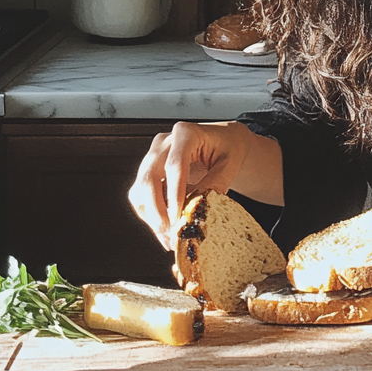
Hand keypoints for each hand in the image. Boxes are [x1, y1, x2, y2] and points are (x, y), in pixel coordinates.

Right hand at [127, 120, 257, 250]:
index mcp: (186, 133)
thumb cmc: (228, 147)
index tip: (177, 217)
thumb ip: (217, 181)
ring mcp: (153, 156)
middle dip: (157, 210)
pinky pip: (141, 197)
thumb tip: (201, 206)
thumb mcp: (231, 162)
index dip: (174, 195)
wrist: (224, 142)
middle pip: (149, 178)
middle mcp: (164, 143)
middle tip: (171, 232)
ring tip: (170, 237)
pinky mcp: (149, 171)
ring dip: (152, 217)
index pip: (174, 166)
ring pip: (140, 190)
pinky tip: (166, 230)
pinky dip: (151, 216)